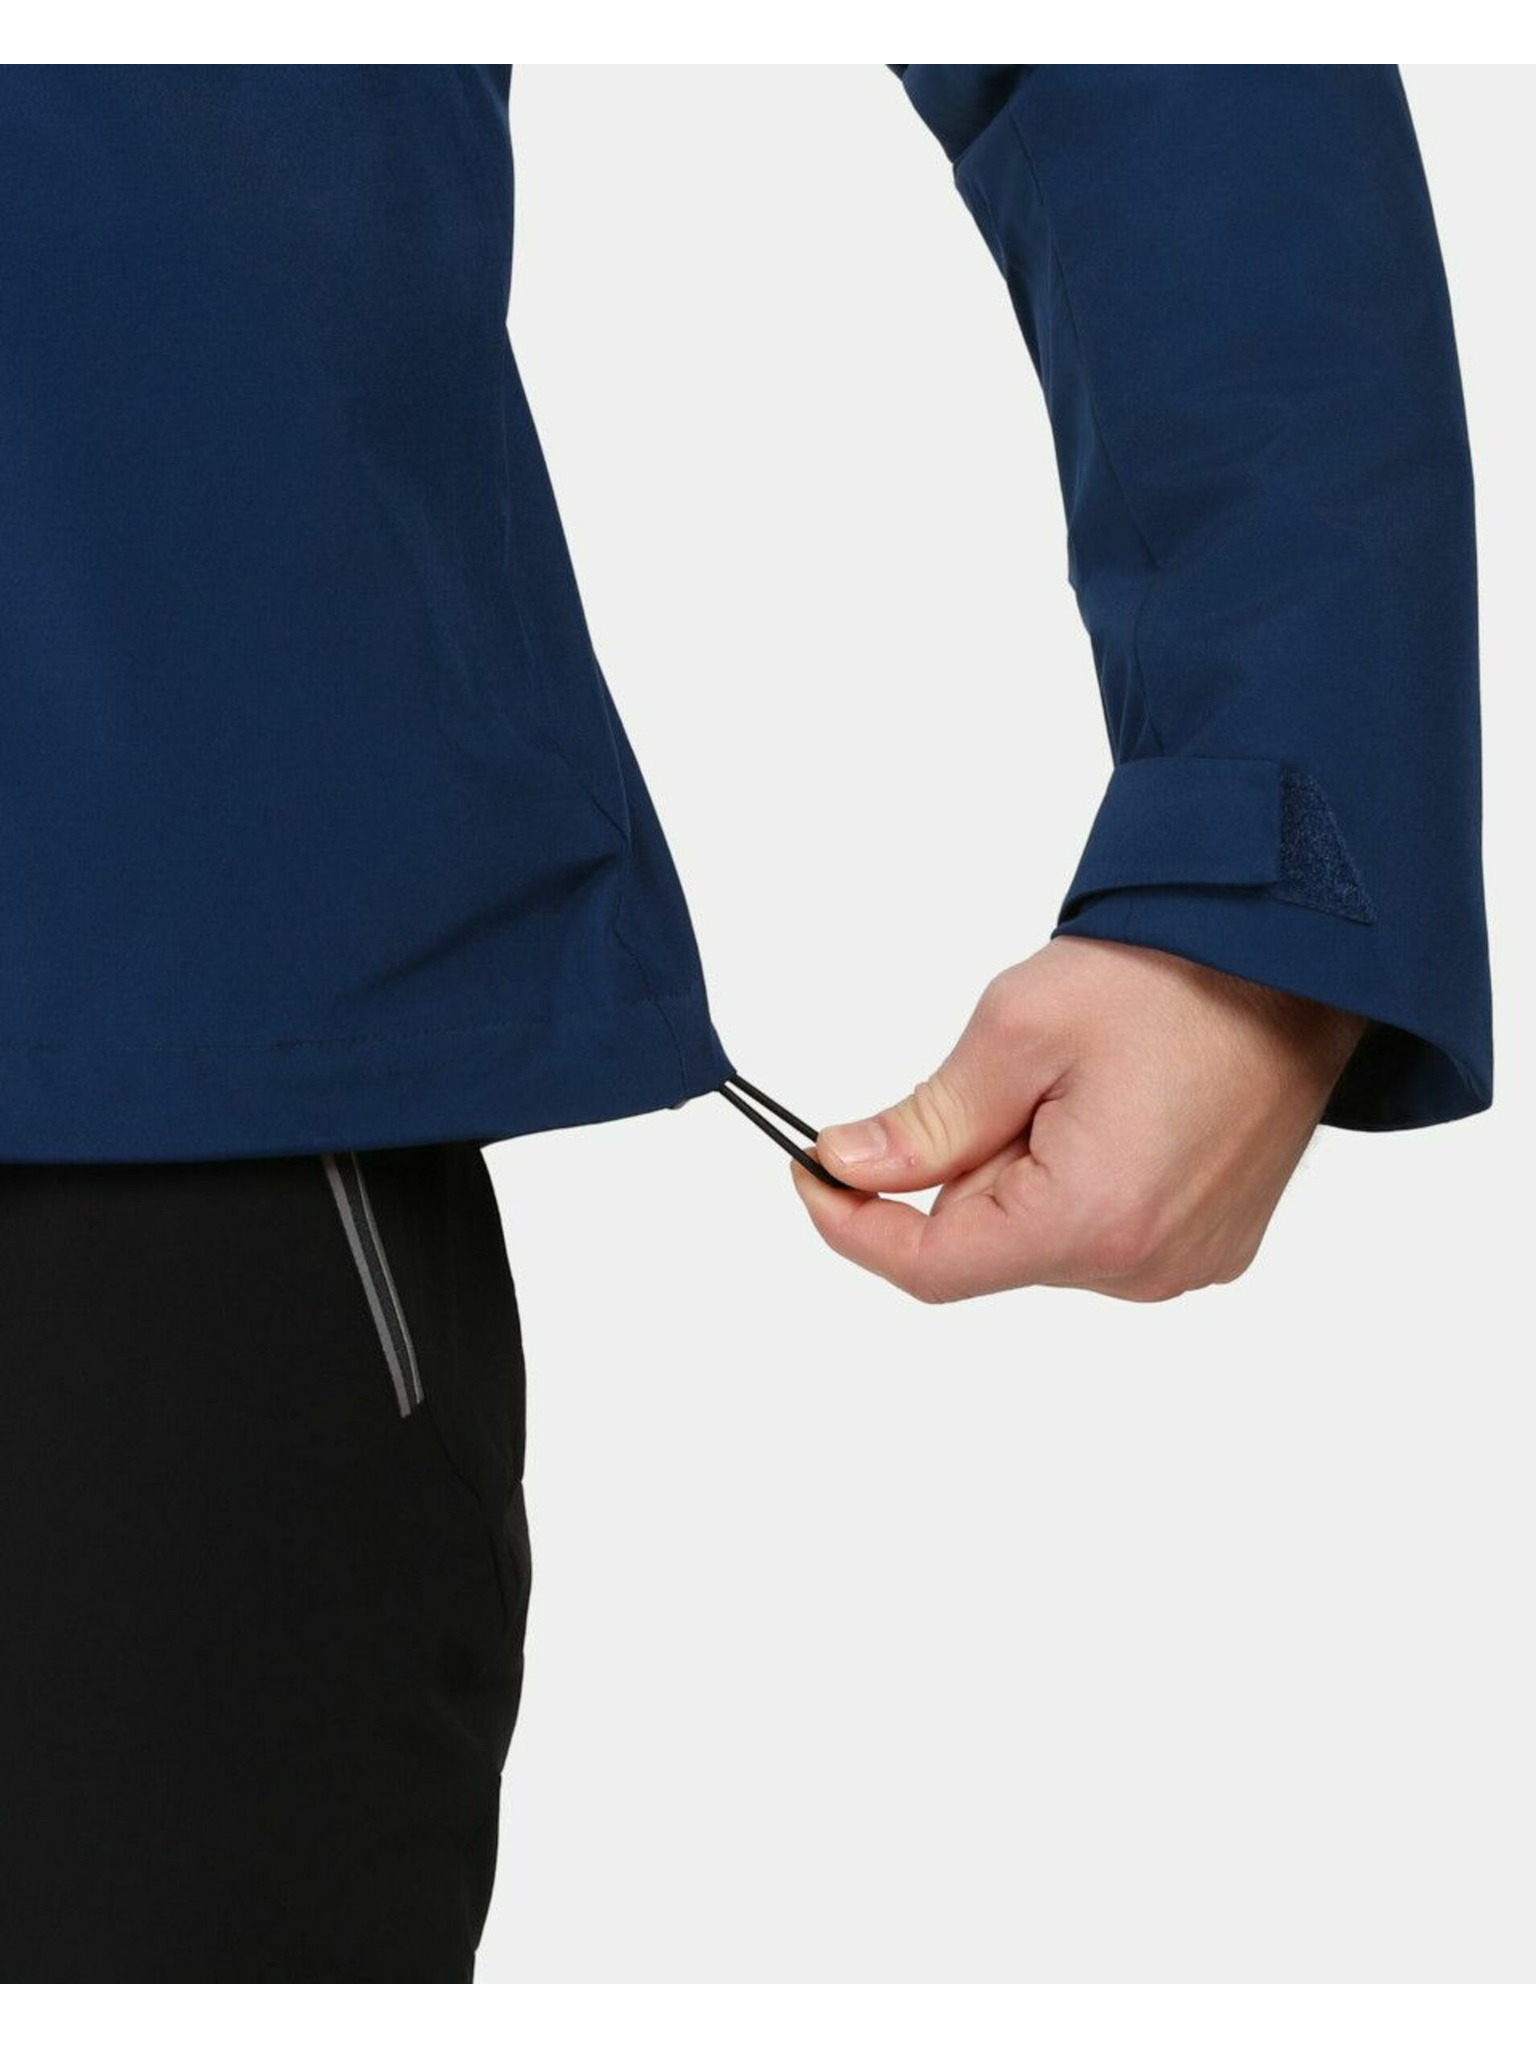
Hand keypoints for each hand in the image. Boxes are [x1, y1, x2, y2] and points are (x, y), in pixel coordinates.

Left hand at [789, 935, 1367, 1303]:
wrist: (1297, 959)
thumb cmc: (1172, 977)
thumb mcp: (1018, 1029)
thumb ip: (928, 1119)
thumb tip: (847, 1165)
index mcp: (1092, 1220)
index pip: (932, 1267)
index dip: (855, 1225)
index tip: (812, 1172)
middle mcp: (1144, 1267)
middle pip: (989, 1245)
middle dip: (966, 1166)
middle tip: (1009, 1074)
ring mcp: (1186, 1262)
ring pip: (1041, 1237)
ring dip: (1025, 1170)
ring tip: (1084, 1083)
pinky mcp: (1211, 1245)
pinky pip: (1101, 1230)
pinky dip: (1077, 1178)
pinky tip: (1118, 1107)